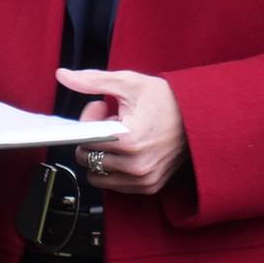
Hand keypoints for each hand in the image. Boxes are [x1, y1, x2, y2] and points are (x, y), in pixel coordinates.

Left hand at [57, 67, 185, 194]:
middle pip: (87, 157)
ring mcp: (143, 179)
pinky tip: (128, 148)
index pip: (84, 140)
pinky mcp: (149, 187)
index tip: (101, 109)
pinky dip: (113, 166)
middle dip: (93, 137)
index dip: (89, 122)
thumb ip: (92, 81)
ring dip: (102, 154)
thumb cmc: (166, 99)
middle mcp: (136, 165)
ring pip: (97, 173)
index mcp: (128, 141)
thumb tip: (62, 75)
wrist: (200, 117)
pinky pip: (113, 183)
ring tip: (120, 135)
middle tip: (110, 118)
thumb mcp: (128, 83)